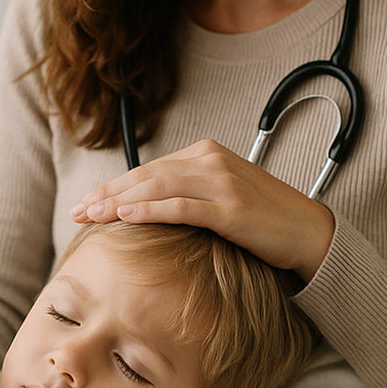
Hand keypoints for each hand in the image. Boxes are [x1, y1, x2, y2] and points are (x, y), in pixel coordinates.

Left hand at [69, 139, 334, 278]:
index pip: (149, 169)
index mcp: (206, 154)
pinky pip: (181, 207)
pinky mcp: (230, 208)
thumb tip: (151, 207)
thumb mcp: (223, 196)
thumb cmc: (265, 220)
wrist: (310, 233)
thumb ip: (191, 193)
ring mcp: (221, 182)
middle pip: (146, 175)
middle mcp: (211, 161)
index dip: (114, 185)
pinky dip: (149, 210)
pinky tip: (124, 216)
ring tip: (90, 215)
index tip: (86, 203)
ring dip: (118, 201)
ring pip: (157, 187)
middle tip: (76, 212)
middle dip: (106, 193)